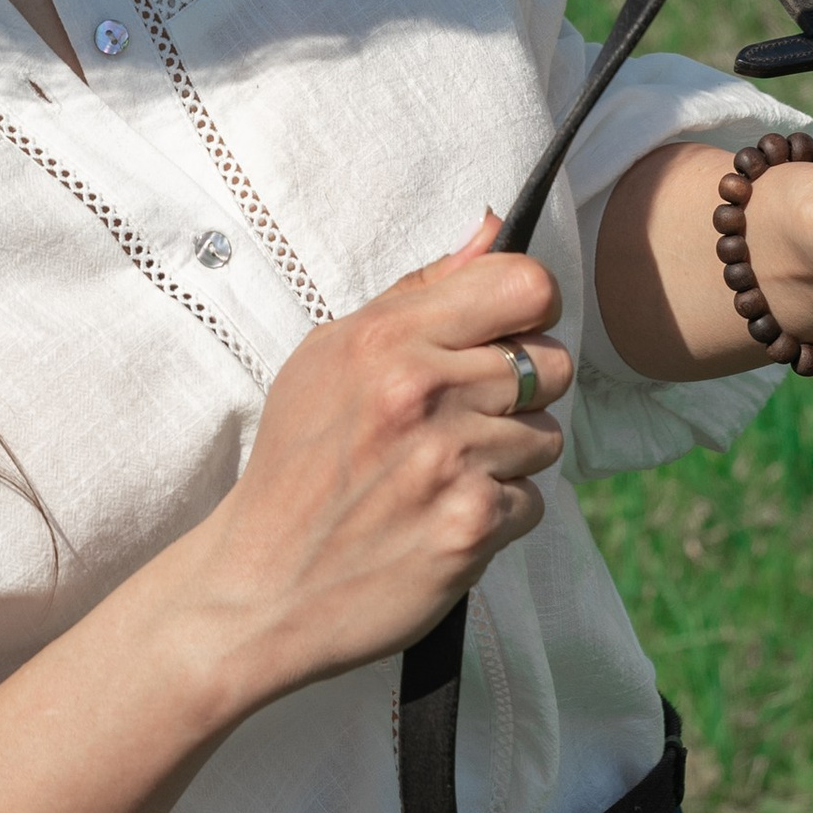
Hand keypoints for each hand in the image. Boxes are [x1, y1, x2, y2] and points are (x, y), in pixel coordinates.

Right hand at [184, 217, 572, 701]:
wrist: (261, 585)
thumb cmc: (297, 463)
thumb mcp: (331, 354)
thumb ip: (421, 289)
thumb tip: (492, 227)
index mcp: (389, 337)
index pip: (526, 286)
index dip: (529, 311)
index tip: (506, 336)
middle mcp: (424, 390)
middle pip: (551, 363)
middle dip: (520, 392)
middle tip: (465, 418)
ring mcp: (451, 460)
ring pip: (547, 437)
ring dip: (509, 458)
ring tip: (444, 472)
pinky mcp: (470, 527)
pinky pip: (533, 503)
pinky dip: (496, 515)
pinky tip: (443, 517)